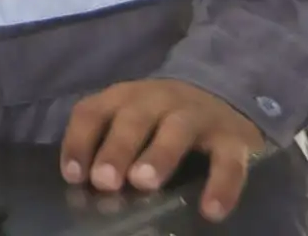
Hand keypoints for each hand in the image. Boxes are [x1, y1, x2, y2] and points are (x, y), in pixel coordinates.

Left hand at [60, 79, 265, 222]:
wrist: (224, 96)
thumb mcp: (131, 121)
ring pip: (177, 129)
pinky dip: (222, 185)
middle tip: (104, 181)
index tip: (73, 176)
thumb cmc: (161, 120)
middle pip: (134, 118)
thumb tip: (88, 188)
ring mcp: (198, 115)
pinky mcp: (234, 137)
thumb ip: (109, 145)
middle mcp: (159, 99)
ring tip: (144, 182)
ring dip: (159, 155)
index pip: (93, 112)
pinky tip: (210, 210)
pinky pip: (229, 161)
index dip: (79, 141)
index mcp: (125, 97)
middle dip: (117, 148)